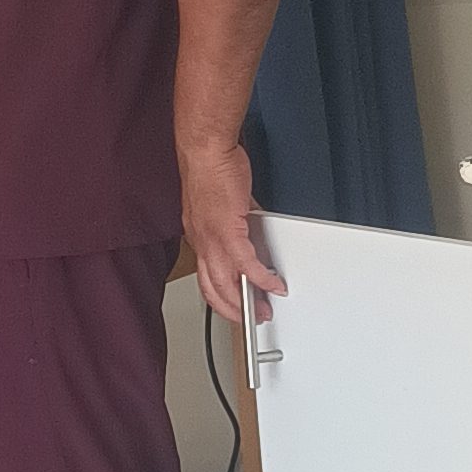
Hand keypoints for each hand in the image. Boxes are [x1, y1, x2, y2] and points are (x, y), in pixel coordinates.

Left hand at [181, 143, 286, 323]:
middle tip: (252, 318)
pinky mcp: (228, 232)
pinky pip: (246, 264)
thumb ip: (237, 224)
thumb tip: (253, 233)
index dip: (221, 297)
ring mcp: (212, 239)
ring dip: (246, 302)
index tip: (235, 306)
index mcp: (198, 237)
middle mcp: (201, 242)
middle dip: (234, 309)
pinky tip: (273, 285)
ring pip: (226, 284)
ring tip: (263, 309)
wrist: (206, 153)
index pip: (206, 278)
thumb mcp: (223, 205)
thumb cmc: (211, 171)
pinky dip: (261, 278)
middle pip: (214, 289)